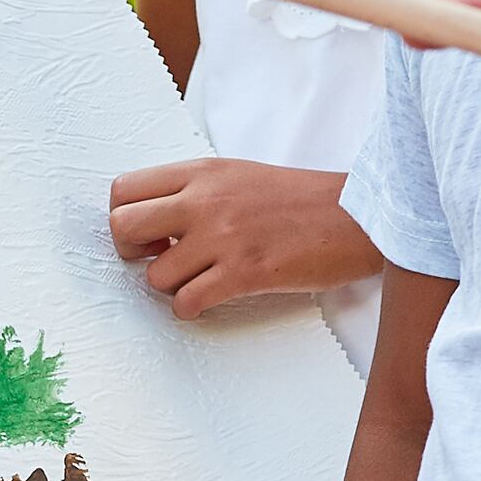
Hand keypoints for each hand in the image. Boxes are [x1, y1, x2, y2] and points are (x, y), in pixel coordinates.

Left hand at [109, 156, 375, 316]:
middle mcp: (205, 200)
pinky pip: (186, 302)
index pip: (123, 190)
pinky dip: (190, 308)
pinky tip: (211, 298)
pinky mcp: (245, 272)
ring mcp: (224, 237)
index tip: (150, 234)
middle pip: (122, 228)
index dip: (126, 218)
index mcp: (202, 172)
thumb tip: (152, 221)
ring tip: (199, 280)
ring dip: (171, 286)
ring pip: (154, 276)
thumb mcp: (239, 175)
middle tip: (161, 260)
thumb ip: (195, 191)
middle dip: (133, 253)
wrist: (358, 215)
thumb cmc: (301, 200)